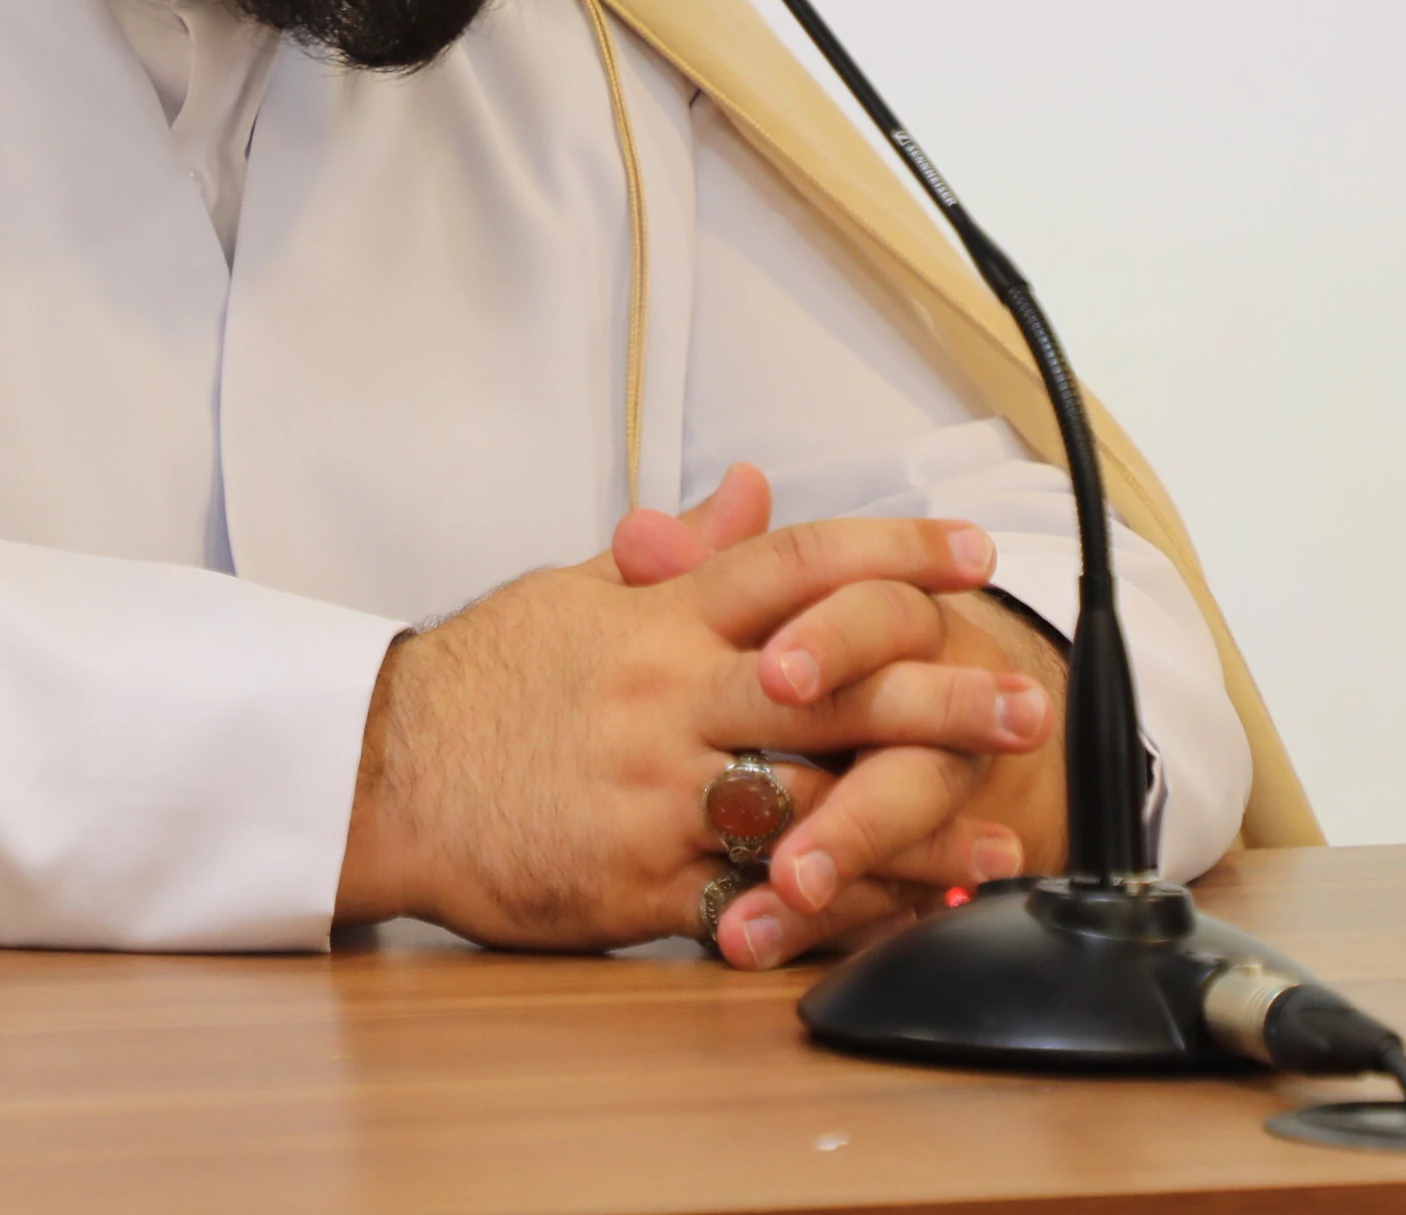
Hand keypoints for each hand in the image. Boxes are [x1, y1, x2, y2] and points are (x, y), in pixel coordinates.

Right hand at [332, 502, 1028, 958]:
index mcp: (657, 618)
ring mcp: (654, 794)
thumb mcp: (573, 593)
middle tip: (1027, 702)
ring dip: (913, 825)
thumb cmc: (477, 682)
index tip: (970, 552)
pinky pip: (753, 898)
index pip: (791, 566)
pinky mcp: (635, 881)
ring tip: (998, 836)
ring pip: (806, 803)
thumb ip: (678, 550)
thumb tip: (753, 488)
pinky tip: (898, 918)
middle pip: (827, 688)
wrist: (378, 772)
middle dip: (936, 693)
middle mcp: (666, 698)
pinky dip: (832, 913)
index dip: (888, 554)